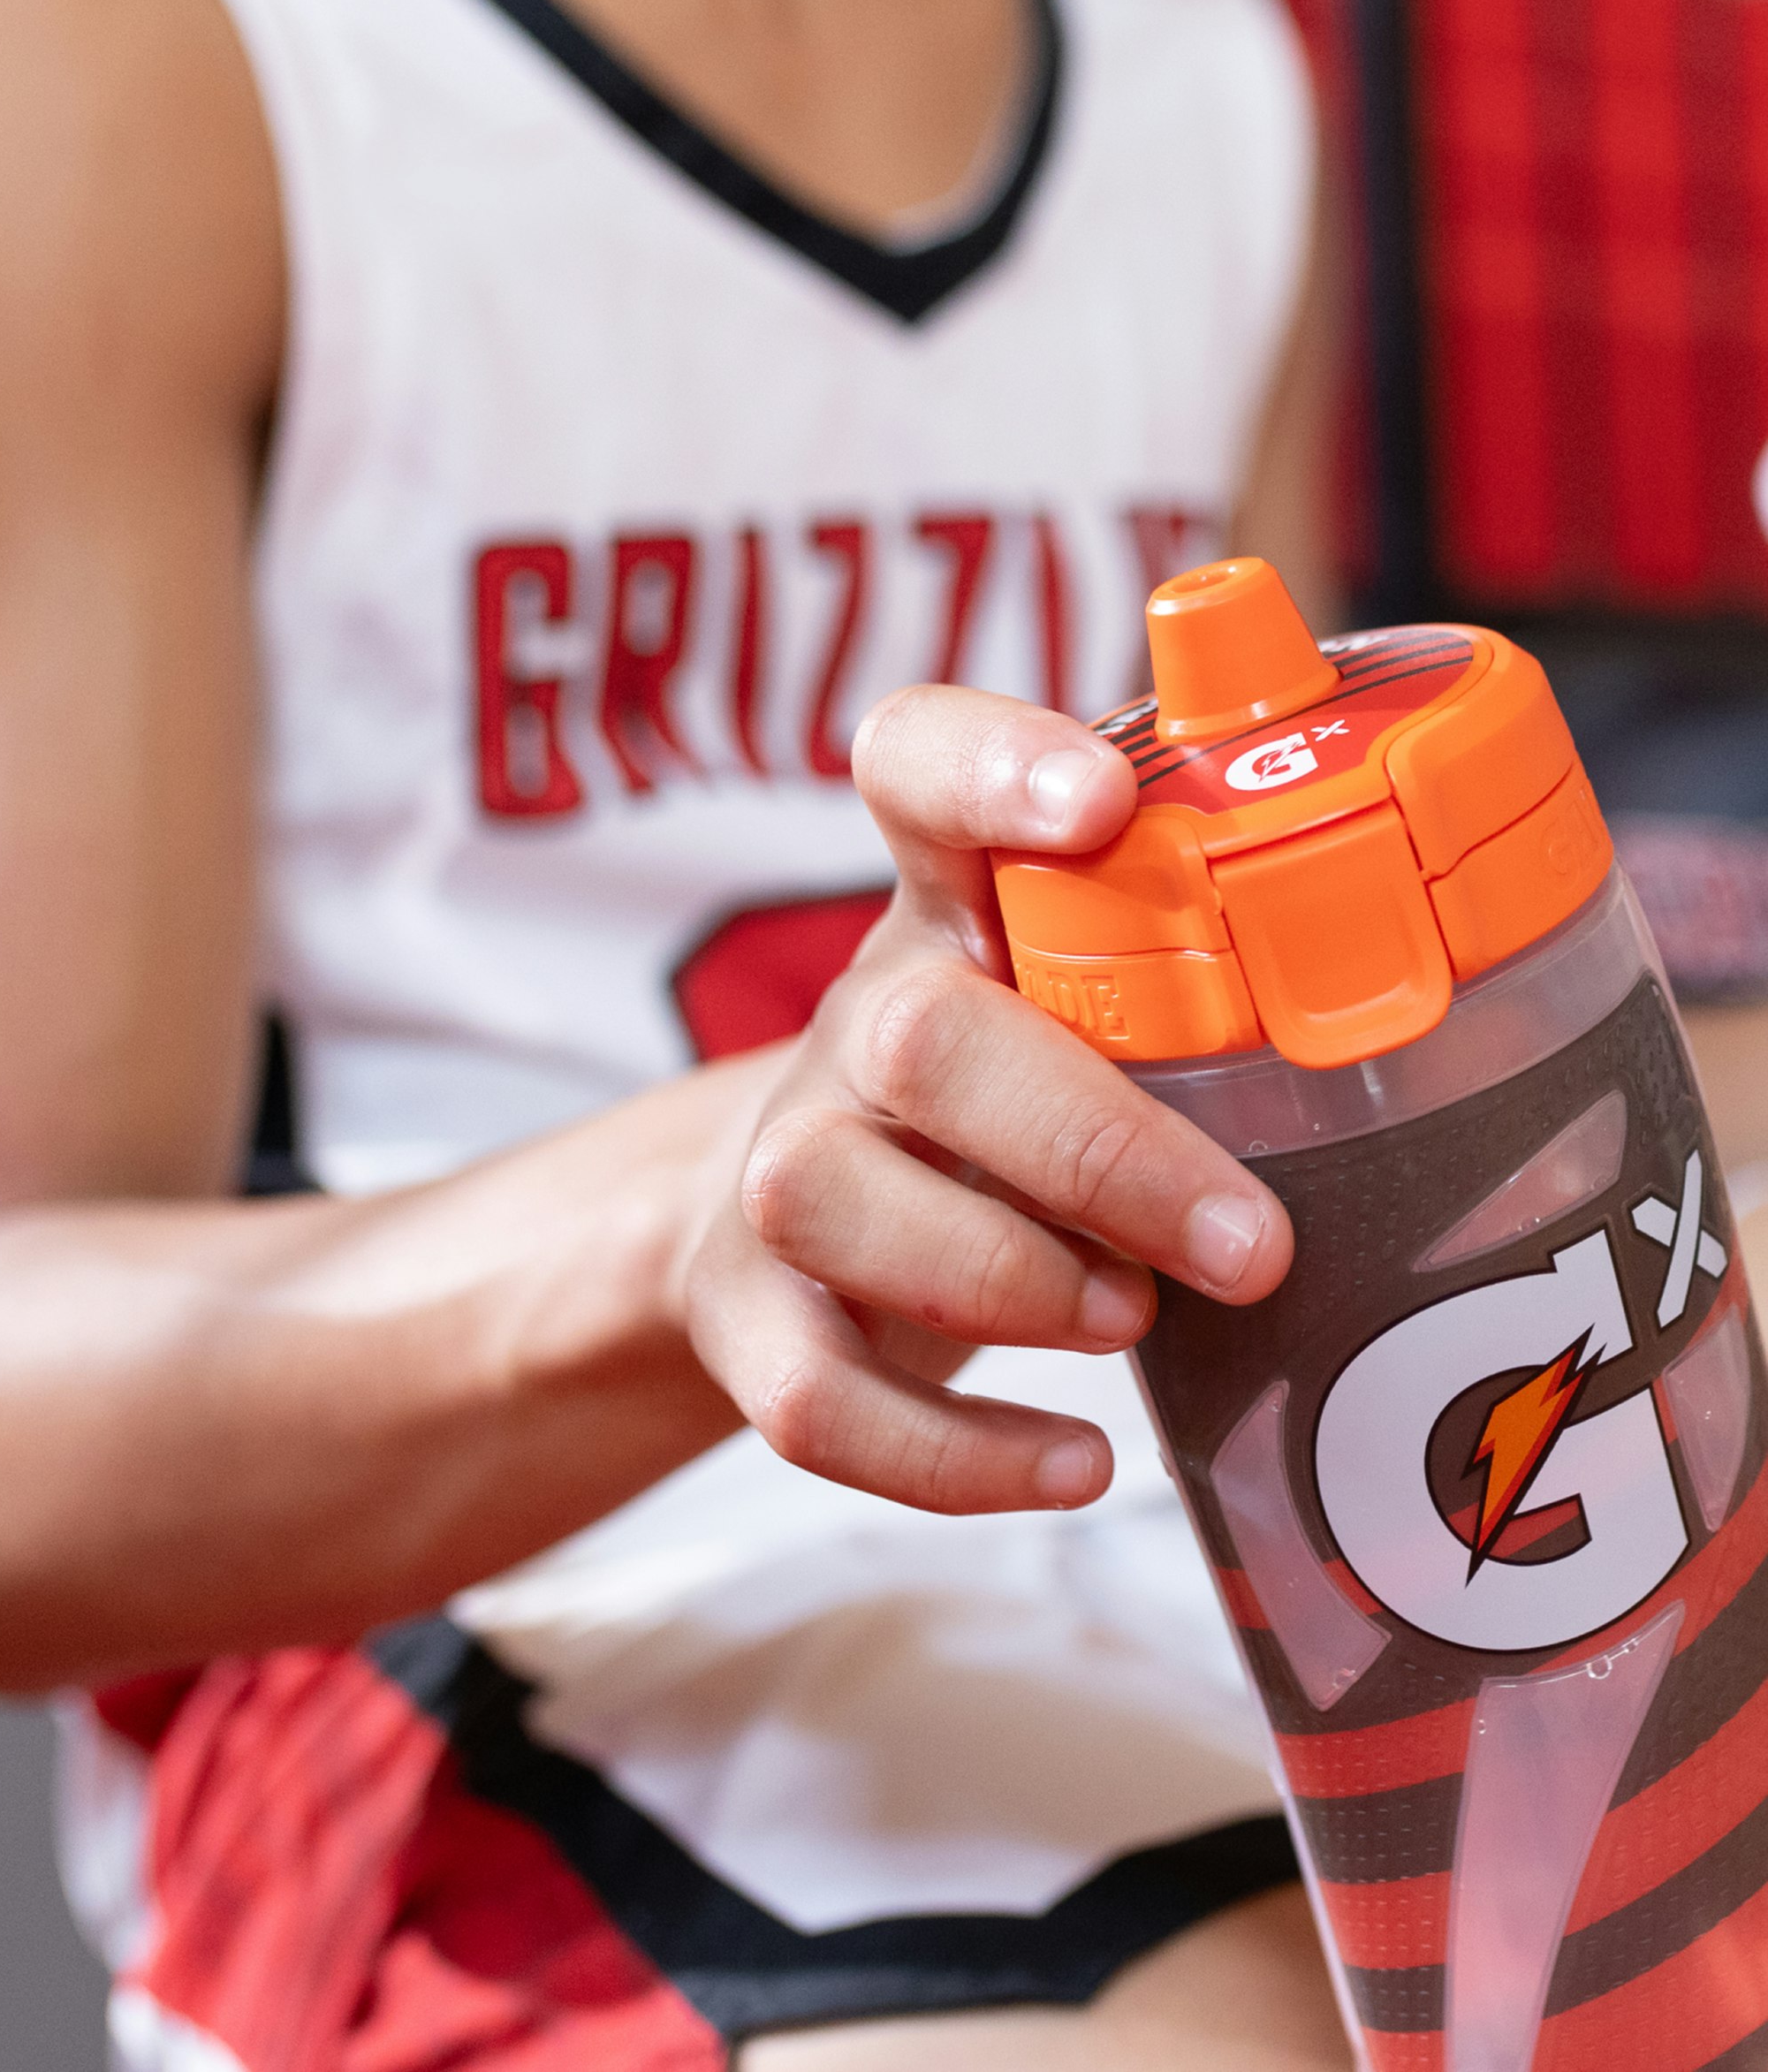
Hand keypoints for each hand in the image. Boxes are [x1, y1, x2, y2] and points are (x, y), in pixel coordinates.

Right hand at [682, 687, 1292, 1515]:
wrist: (803, 1225)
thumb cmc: (1020, 1101)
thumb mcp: (1094, 1010)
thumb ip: (1215, 984)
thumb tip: (1479, 1027)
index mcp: (950, 909)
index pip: (918, 766)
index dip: (991, 767)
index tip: (1101, 804)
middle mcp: (856, 1021)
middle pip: (916, 1034)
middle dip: (1094, 1147)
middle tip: (1247, 1242)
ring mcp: (783, 1165)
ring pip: (827, 1200)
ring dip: (1007, 1279)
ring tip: (1136, 1323)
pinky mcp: (751, 1315)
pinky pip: (809, 1398)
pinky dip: (949, 1458)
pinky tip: (1076, 1464)